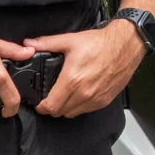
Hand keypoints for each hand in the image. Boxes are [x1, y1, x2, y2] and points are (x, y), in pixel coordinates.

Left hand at [27, 20, 144, 117]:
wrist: (125, 45)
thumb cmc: (100, 43)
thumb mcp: (71, 40)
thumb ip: (47, 43)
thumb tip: (29, 43)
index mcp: (72, 80)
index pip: (51, 106)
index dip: (42, 107)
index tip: (39, 103)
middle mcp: (83, 93)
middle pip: (60, 112)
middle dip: (52, 107)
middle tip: (50, 98)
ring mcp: (95, 99)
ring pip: (72, 113)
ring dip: (66, 108)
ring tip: (64, 95)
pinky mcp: (104, 100)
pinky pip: (86, 110)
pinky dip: (79, 106)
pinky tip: (79, 94)